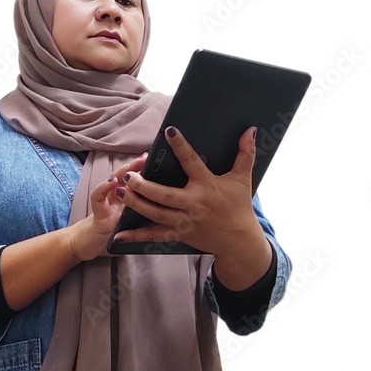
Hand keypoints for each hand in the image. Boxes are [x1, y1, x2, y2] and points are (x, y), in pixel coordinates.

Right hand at [68, 152, 147, 261]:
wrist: (90, 244)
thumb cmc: (113, 231)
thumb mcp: (131, 218)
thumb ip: (142, 206)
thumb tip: (161, 197)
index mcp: (126, 198)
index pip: (135, 179)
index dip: (144, 169)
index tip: (154, 158)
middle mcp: (115, 196)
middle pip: (125, 176)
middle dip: (135, 166)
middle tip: (144, 158)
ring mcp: (106, 202)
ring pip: (112, 182)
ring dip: (121, 173)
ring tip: (131, 166)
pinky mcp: (98, 213)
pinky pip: (98, 198)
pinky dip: (104, 188)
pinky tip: (112, 182)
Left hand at [112, 127, 270, 278]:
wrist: (238, 240)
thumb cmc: (239, 206)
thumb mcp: (243, 178)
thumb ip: (246, 153)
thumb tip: (251, 130)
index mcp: (206, 186)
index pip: (191, 162)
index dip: (181, 146)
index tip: (169, 131)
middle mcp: (192, 204)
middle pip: (164, 196)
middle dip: (144, 186)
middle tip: (129, 176)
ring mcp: (184, 221)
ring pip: (155, 214)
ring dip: (136, 204)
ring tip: (119, 192)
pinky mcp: (178, 234)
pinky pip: (155, 235)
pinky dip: (137, 236)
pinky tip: (119, 234)